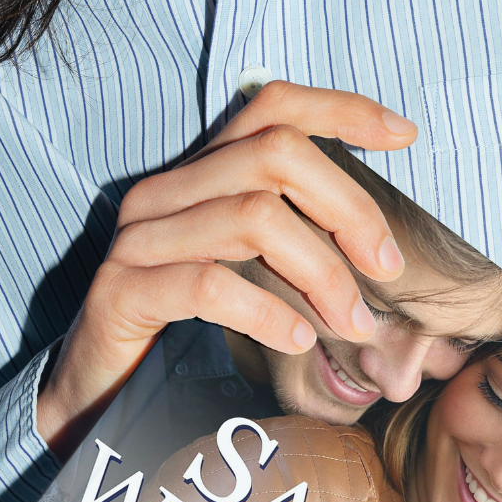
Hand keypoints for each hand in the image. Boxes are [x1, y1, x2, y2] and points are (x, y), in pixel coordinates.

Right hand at [36, 82, 417, 458]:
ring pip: (253, 219)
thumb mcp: (248, 276)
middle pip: (276, 157)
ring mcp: (140, 240)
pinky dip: (266, 311)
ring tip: (352, 322)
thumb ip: (294, 248)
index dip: (342, 110)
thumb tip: (379, 252)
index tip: (404, 135)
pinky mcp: (124, 293)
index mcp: (199, 177)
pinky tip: (296, 340)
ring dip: (322, 274)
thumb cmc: (185, 335)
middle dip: (349, 210)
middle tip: (386, 270)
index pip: (272, 108)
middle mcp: (166, 192)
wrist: (97, 393)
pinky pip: (209, 286)